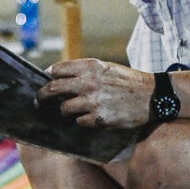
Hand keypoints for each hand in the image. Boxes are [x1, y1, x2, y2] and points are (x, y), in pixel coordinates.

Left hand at [38, 58, 153, 129]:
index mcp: (90, 66)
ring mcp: (94, 102)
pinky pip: (80, 122)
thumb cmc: (126, 81)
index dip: (48, 76)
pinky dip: (82, 120)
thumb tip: (56, 75)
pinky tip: (92, 116)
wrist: (151, 96)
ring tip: (74, 109)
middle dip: (42, 96)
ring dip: (66, 110)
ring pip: (64, 108)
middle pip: (53, 89)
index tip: (45, 81)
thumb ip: (83, 70)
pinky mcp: (99, 119)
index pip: (57, 70)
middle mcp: (89, 83)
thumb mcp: (105, 67)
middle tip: (38, 101)